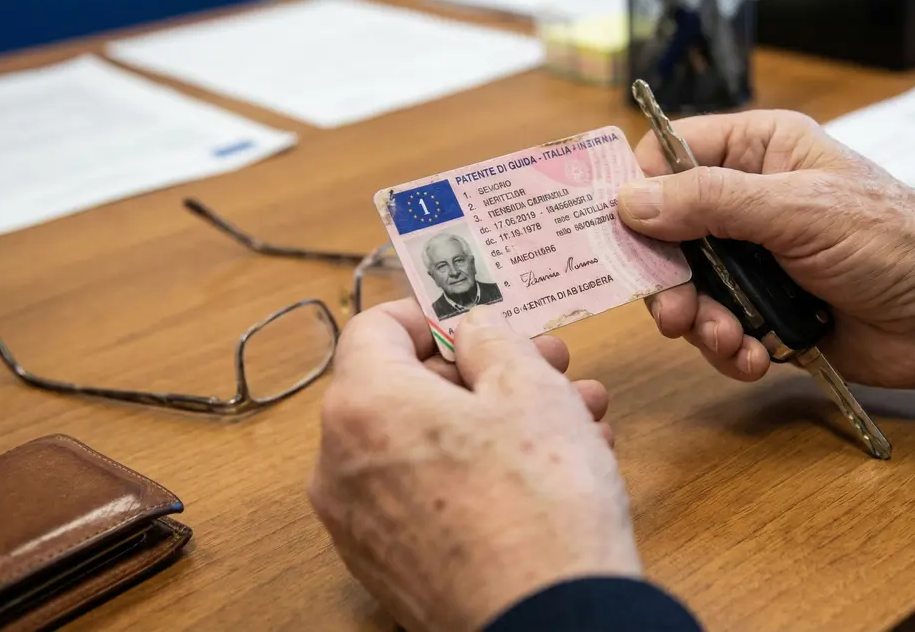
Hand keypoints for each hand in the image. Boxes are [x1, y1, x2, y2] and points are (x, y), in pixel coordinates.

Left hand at [307, 300, 639, 631]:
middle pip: (405, 389)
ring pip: (425, 445)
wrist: (551, 622)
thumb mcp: (531, 389)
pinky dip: (474, 472)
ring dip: (495, 421)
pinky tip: (548, 472)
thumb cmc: (541, 502)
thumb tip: (472, 330)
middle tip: (549, 366)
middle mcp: (339, 465)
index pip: (374, 328)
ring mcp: (358, 524)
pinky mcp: (386, 566)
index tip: (476, 320)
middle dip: (484, 372)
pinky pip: (424, 495)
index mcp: (363, 406)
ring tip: (575, 419)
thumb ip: (493, 340)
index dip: (431, 314)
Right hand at [616, 110, 914, 389]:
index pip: (668, 156)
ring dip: (701, 323)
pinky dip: (728, 351)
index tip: (617, 232)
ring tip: (730, 341)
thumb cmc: (889, 239)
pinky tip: (755, 358)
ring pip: (687, 290)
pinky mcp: (764, 313)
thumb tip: (628, 201)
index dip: (637, 191)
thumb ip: (711, 202)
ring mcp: (753, 261)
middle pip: (665, 234)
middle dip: (668, 279)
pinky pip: (718, 331)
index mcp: (756, 151)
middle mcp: (746, 202)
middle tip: (674, 312)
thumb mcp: (798, 209)